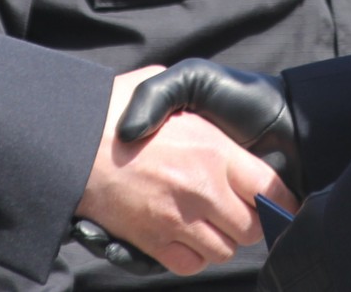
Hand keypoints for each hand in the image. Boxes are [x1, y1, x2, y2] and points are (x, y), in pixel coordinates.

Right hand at [76, 66, 291, 275]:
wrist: (68, 142)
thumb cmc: (112, 109)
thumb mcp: (161, 86)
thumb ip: (192, 99)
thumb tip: (210, 107)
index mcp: (213, 149)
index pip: (271, 187)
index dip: (282, 199)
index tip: (280, 202)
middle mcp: (202, 189)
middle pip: (253, 226)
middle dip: (250, 221)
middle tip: (238, 209)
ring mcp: (178, 219)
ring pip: (224, 250)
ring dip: (221, 239)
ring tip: (208, 221)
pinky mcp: (153, 241)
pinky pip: (191, 264)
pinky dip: (193, 256)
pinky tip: (184, 236)